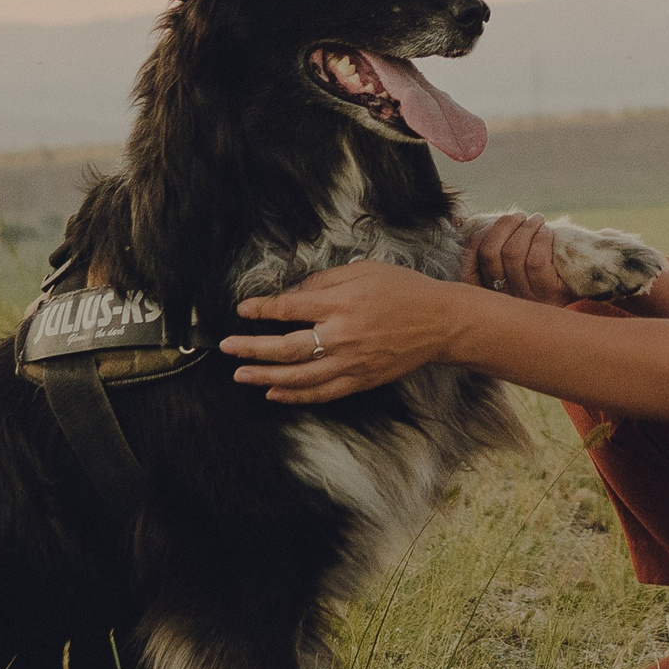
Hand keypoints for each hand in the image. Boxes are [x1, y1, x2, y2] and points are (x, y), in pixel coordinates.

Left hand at [221, 261, 472, 403]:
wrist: (441, 322)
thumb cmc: (404, 290)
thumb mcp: (363, 272)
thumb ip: (325, 283)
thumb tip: (292, 295)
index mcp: (342, 304)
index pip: (290, 309)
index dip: (262, 310)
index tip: (243, 310)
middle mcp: (343, 336)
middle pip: (286, 347)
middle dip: (251, 348)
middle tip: (227, 347)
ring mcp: (352, 363)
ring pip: (299, 377)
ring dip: (265, 376)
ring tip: (241, 374)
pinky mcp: (361, 380)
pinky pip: (322, 393)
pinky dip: (295, 396)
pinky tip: (274, 393)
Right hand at [461, 211, 576, 306]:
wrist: (585, 280)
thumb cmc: (544, 264)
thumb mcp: (513, 260)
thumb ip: (492, 245)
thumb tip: (461, 221)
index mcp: (490, 293)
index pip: (470, 261)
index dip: (479, 236)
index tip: (495, 223)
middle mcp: (505, 300)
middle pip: (490, 252)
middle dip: (505, 224)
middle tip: (519, 215)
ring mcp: (527, 300)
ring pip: (513, 253)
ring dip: (526, 227)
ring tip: (536, 220)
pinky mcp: (551, 296)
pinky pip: (535, 261)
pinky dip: (540, 238)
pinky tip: (547, 232)